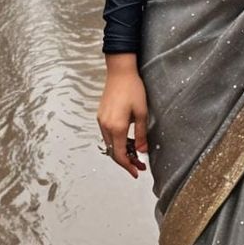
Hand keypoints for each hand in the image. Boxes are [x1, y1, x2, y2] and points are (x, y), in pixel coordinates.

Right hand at [98, 56, 149, 177]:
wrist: (120, 72)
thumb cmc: (133, 89)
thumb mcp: (142, 113)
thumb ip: (141, 134)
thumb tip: (142, 151)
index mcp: (117, 127)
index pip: (120, 155)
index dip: (128, 166)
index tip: (136, 172)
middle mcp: (106, 126)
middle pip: (113, 152)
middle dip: (126, 162)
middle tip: (139, 166)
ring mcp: (101, 121)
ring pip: (110, 144)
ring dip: (121, 152)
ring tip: (135, 153)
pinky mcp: (101, 116)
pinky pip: (108, 135)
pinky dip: (117, 142)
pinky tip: (127, 141)